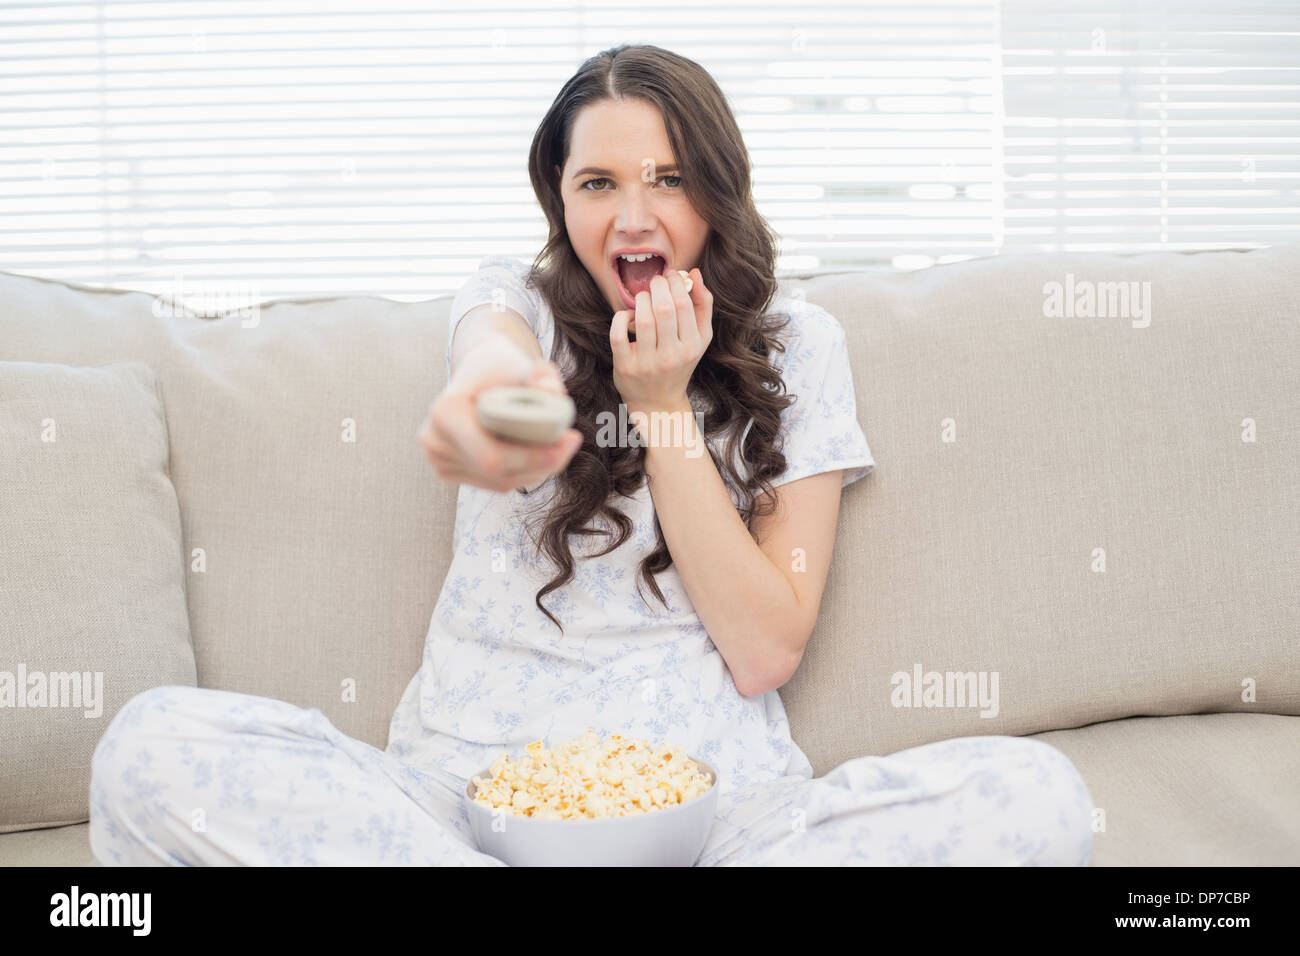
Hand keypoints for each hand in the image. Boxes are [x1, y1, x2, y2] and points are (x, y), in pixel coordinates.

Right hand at [418, 333, 582, 492]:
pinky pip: (495, 484)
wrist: (479, 371)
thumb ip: (544, 377)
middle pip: (499, 474)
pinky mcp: (447, 471)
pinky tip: (534, 454)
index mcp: (446, 412)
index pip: (493, 456)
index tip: (569, 440)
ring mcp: (438, 460)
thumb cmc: (503, 367)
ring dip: (536, 470)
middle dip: (543, 464)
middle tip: (571, 442)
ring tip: (557, 445)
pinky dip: (522, 473)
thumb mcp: (527, 365)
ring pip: (501, 483)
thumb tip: (553, 395)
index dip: (534, 457)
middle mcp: (434, 440)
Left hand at [610, 268, 712, 414]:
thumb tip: (695, 273)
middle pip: (664, 309)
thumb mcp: (700, 338)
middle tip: (656, 281)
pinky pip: (618, 334)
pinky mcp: (625, 367)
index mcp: (691, 347)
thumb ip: (702, 305)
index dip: (675, 283)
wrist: (658, 402)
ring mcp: (647, 363)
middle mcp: (671, 356)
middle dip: (658, 286)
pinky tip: (629, 317)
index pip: (684, 305)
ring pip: (643, 319)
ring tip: (644, 297)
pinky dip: (621, 318)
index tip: (670, 275)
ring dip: (641, 300)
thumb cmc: (679, 362)